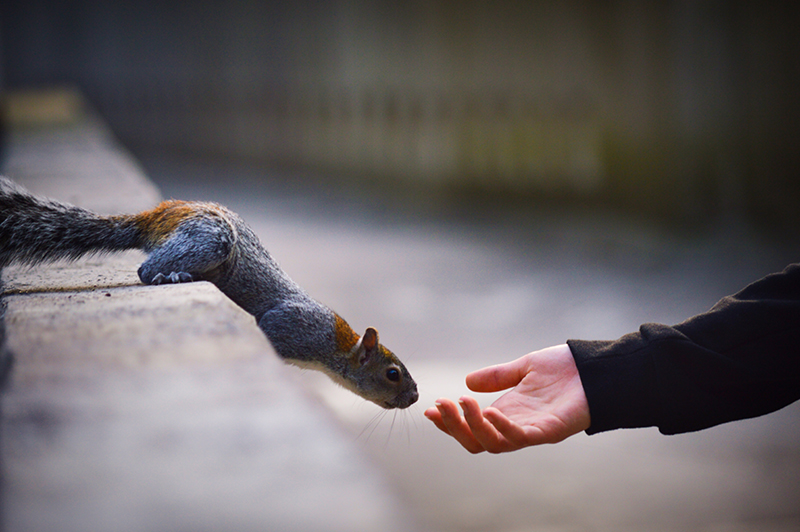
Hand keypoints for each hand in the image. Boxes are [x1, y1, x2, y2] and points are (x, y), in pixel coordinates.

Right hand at [424, 344, 590, 452]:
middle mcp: (517, 426)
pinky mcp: (550, 430)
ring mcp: (533, 431)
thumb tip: (468, 381)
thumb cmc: (566, 370)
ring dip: (473, 425)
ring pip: (494, 444)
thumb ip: (498, 376)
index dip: (449, 422)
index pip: (472, 428)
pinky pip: (521, 438)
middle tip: (440, 404)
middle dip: (454, 426)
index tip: (429, 409)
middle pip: (477, 442)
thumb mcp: (524, 368)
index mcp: (508, 413)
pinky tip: (490, 411)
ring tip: (462, 403)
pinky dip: (502, 428)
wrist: (597, 368)